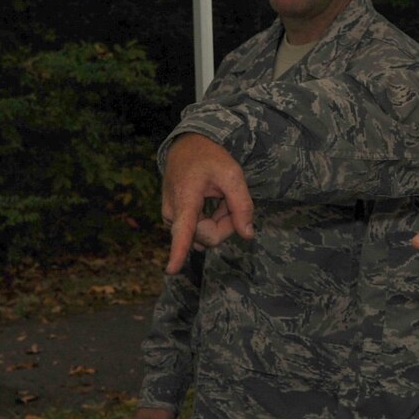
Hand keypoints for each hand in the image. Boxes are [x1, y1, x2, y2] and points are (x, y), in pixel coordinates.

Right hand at [163, 133, 255, 273]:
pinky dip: (212, 220)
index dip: (178, 252)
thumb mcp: (233, 174)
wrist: (186, 147)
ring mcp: (172, 219)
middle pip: (209, 236)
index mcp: (185, 199)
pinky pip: (200, 231)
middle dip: (226, 223)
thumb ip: (242, 205)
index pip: (183, 230)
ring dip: (219, 221)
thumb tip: (247, 235)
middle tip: (228, 199)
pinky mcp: (175, 222)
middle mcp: (173, 213)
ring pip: (205, 235)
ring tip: (217, 197)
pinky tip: (211, 202)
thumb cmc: (209, 158)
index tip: (171, 271)